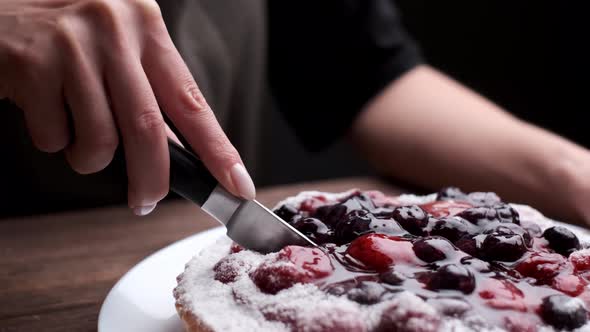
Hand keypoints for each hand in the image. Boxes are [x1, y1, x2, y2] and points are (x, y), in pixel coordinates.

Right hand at [0, 0, 254, 214]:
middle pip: (148, 129)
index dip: (218, 151)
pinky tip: (48, 112)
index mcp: (148, 29)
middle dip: (152, 178)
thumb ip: (151, 96)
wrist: (5, 11)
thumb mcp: (121, 52)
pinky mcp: (32, 65)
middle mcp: (116, 30)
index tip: (238, 185)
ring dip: (91, 158)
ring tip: (79, 135)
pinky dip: (57, 143)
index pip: (191, 102)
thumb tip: (183, 156)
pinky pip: (56, 137)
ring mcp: (72, 45)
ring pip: (100, 140)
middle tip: (147, 201)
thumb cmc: (71, 39)